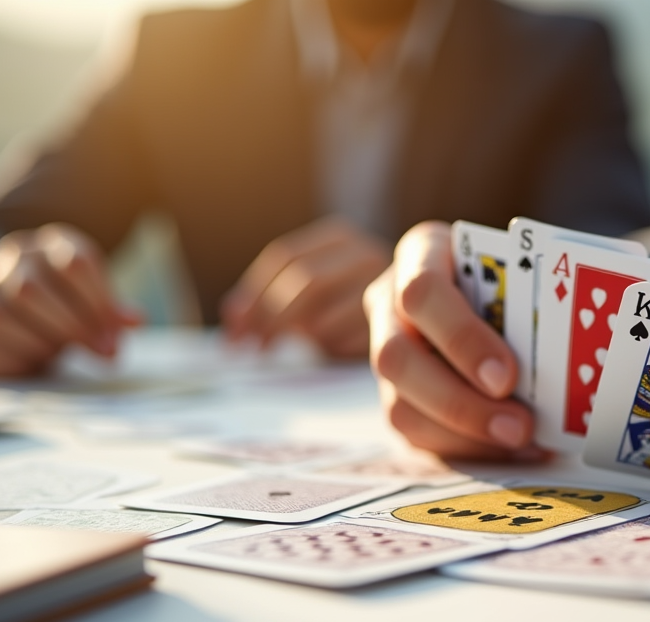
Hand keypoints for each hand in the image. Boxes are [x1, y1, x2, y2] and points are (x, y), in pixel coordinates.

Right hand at [0, 224, 141, 376]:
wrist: (27, 321)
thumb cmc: (69, 312)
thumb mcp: (95, 308)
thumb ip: (111, 314)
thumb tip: (134, 321)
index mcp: (51, 246)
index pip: (74, 262)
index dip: (98, 301)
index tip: (118, 332)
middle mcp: (13, 259)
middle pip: (31, 288)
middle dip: (72, 326)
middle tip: (104, 352)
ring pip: (1, 314)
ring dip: (40, 340)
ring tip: (61, 353)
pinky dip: (15, 355)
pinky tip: (36, 360)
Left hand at [221, 217, 392, 357]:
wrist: (418, 334)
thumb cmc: (352, 315)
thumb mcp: (312, 298)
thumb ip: (271, 299)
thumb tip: (231, 316)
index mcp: (340, 238)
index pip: (285, 257)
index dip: (252, 295)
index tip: (233, 333)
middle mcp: (366, 253)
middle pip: (306, 280)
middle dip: (271, 318)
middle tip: (253, 350)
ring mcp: (387, 286)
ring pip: (327, 313)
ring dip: (304, 338)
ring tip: (299, 353)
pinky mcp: (397, 323)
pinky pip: (348, 341)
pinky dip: (332, 351)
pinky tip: (333, 356)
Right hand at [365, 221, 541, 459]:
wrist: (489, 293)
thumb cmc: (514, 273)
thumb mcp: (526, 263)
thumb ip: (543, 289)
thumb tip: (600, 326)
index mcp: (421, 255)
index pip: (422, 292)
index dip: (461, 338)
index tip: (507, 376)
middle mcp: (391, 305)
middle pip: (396, 358)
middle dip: (460, 401)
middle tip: (518, 425)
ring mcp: (387, 354)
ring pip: (400, 407)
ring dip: (465, 433)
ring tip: (522, 441)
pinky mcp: (398, 398)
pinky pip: (418, 435)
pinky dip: (468, 448)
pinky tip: (513, 449)